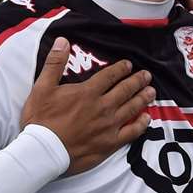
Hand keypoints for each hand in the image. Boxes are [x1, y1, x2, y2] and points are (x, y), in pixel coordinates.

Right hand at [22, 36, 155, 174]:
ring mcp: (108, 126)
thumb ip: (54, 63)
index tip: (128, 65)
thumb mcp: (42, 88)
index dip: (121, 69)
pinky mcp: (110, 144)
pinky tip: (146, 119)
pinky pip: (131, 132)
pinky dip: (141, 124)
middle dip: (137, 81)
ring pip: (131, 108)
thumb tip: (63, 41)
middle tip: (146, 75)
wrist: (43, 151)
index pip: (109, 76)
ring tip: (151, 91)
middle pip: (125, 90)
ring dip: (143, 98)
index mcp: (87, 92)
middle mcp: (102, 107)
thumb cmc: (40, 120)